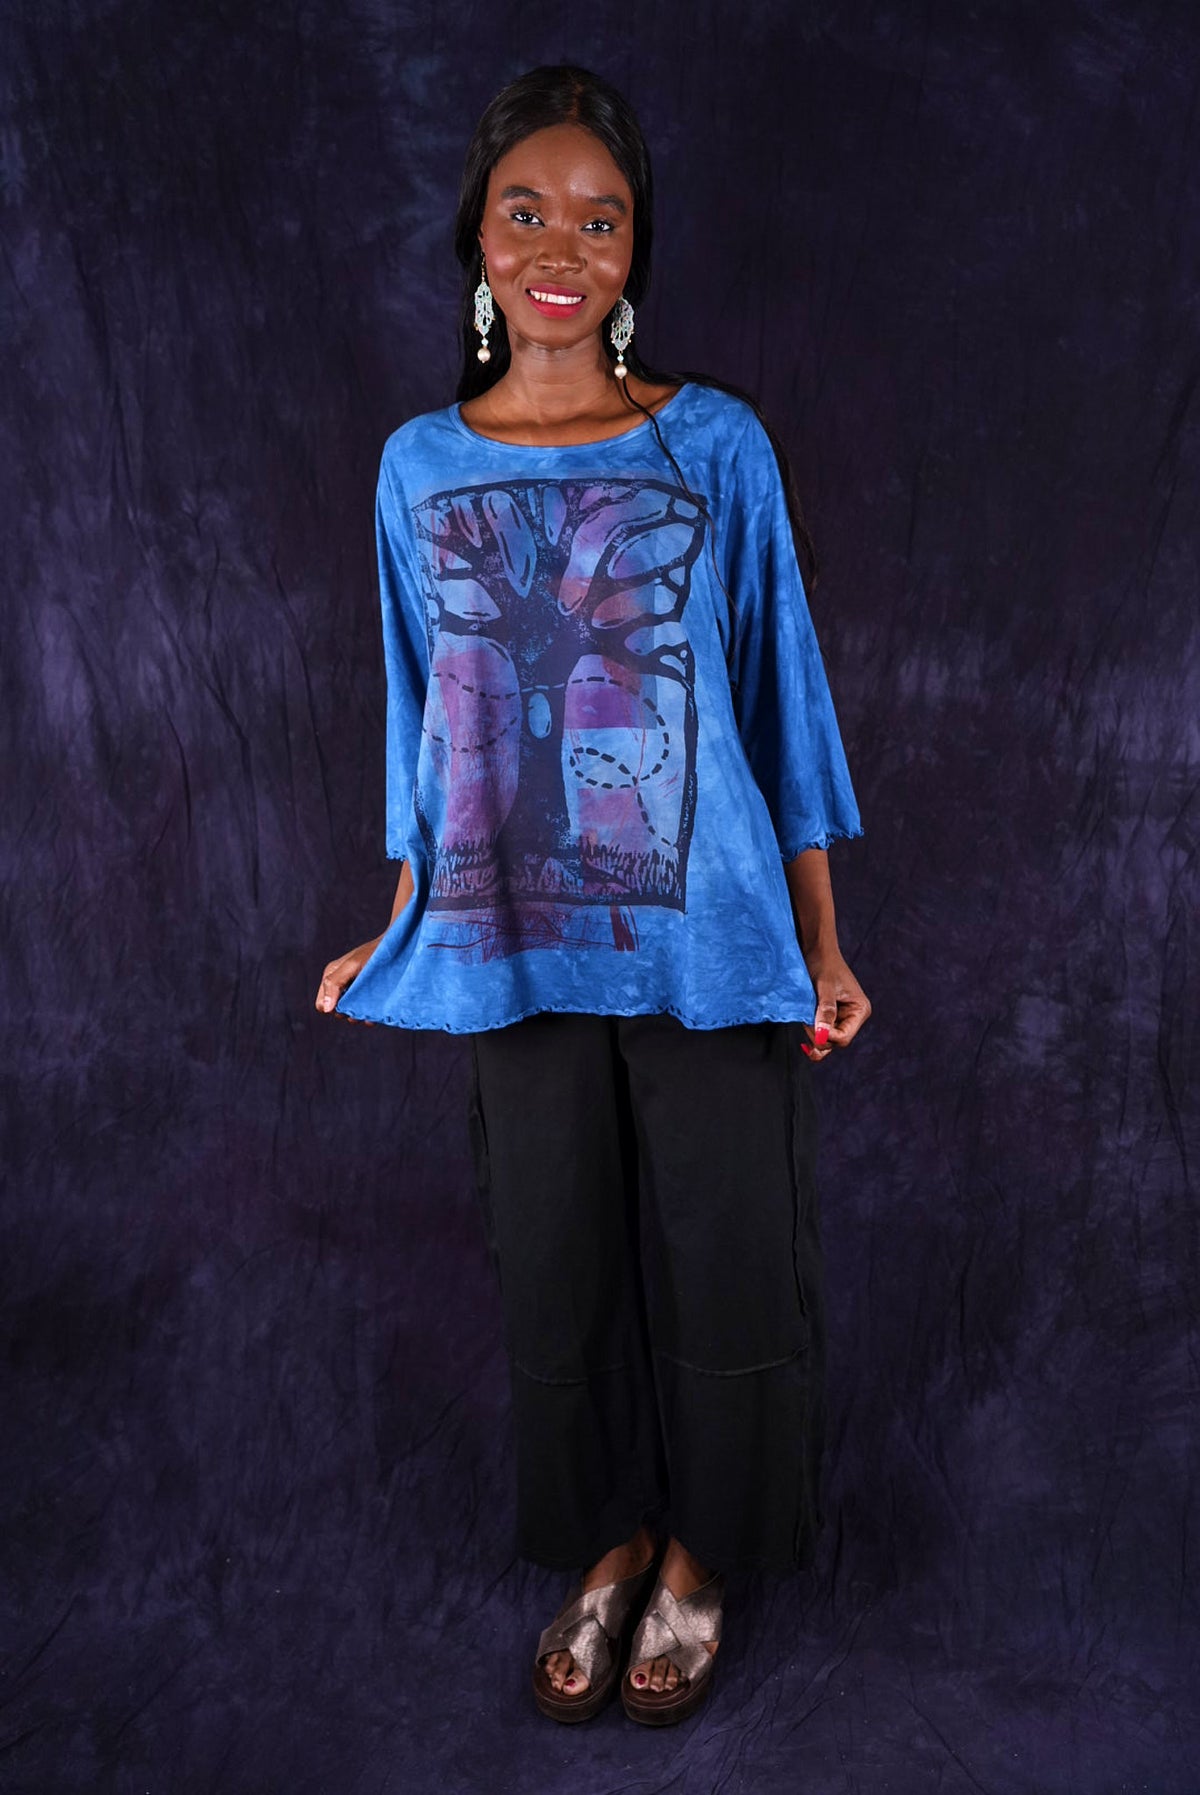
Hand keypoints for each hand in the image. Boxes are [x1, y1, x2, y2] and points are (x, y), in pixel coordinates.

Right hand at [315, 937, 381, 1022]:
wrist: (398, 948)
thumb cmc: (374, 953)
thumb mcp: (352, 965)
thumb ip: (335, 983)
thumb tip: (326, 1008)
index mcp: (331, 977)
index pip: (323, 1005)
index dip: (333, 1009)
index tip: (348, 1004)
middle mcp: (341, 985)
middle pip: (337, 1012)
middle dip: (347, 1013)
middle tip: (360, 1006)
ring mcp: (355, 991)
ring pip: (351, 1014)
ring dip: (359, 1015)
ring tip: (369, 1010)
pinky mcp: (368, 996)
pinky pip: (364, 1014)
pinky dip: (369, 1016)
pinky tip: (376, 1013)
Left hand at [800, 947, 870, 1063]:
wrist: (816, 950)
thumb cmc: (823, 963)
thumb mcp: (824, 987)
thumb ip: (826, 1010)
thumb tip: (822, 1034)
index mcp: (860, 1010)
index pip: (844, 1037)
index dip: (828, 1037)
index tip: (812, 1027)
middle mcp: (854, 1017)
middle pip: (835, 1041)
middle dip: (819, 1034)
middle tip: (806, 1019)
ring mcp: (842, 1018)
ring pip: (827, 1040)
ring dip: (813, 1033)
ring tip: (805, 1014)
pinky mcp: (830, 1017)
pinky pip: (822, 1034)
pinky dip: (812, 1034)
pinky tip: (803, 1039)